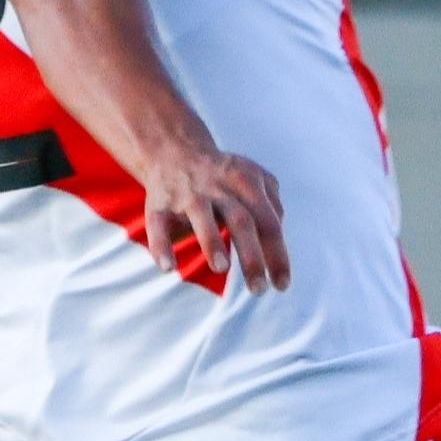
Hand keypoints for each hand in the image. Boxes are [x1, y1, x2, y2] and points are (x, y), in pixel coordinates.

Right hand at [140, 145, 290, 291]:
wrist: (175, 150)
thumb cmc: (223, 177)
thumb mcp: (255, 180)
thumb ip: (273, 205)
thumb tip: (279, 236)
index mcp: (247, 183)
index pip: (268, 223)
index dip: (277, 254)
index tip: (281, 285)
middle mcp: (219, 188)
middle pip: (242, 221)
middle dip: (252, 257)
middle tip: (259, 289)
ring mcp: (188, 195)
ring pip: (202, 217)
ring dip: (212, 242)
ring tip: (222, 268)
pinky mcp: (159, 205)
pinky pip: (159, 226)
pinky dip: (161, 246)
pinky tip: (168, 268)